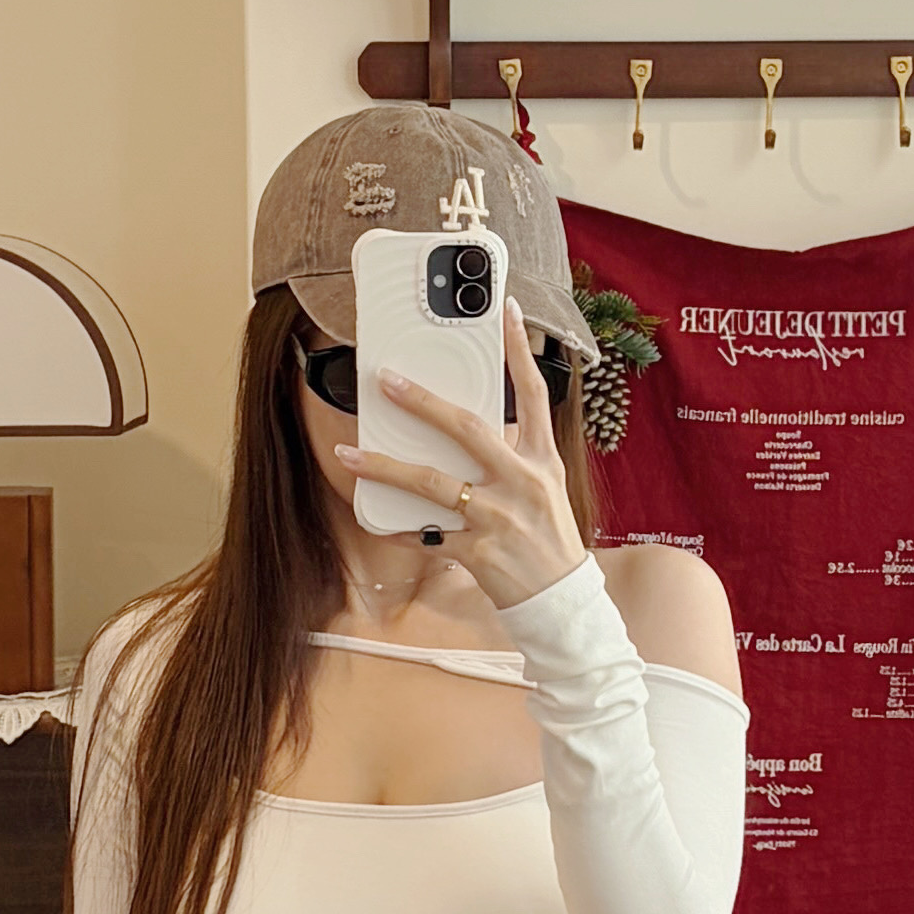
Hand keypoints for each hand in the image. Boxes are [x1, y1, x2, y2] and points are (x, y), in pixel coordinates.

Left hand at [316, 298, 589, 613]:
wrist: (564, 603)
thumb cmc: (548, 540)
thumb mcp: (544, 488)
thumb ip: (512, 455)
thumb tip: (468, 425)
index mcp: (541, 459)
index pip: (534, 393)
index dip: (521, 350)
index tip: (506, 310)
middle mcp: (522, 482)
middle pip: (468, 429)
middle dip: (423, 402)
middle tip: (386, 380)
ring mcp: (499, 517)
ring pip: (432, 483)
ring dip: (385, 467)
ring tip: (349, 454)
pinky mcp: (479, 552)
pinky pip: (425, 535)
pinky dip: (397, 527)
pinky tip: (374, 517)